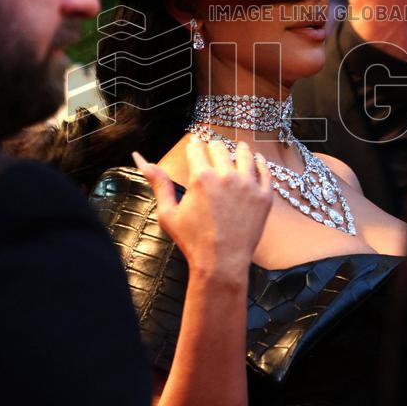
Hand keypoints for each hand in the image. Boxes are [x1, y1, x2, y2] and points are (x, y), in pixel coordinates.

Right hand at [133, 137, 271, 280]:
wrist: (221, 264)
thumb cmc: (192, 241)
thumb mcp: (168, 213)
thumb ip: (158, 183)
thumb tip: (141, 159)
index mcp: (201, 177)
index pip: (197, 149)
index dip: (194, 144)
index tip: (195, 141)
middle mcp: (226, 176)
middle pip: (220, 149)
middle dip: (214, 147)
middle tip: (213, 147)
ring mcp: (248, 185)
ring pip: (244, 155)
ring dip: (239, 149)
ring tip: (238, 146)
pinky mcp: (264, 196)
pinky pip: (265, 172)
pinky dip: (261, 163)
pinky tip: (257, 160)